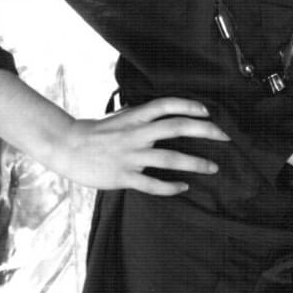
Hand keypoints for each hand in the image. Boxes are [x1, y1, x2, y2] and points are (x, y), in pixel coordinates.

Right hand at [56, 97, 230, 193]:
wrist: (66, 146)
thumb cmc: (95, 132)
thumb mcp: (120, 117)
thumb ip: (141, 116)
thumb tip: (165, 114)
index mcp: (134, 117)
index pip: (166, 105)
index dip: (189, 105)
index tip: (208, 110)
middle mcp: (136, 134)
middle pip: (176, 127)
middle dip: (205, 130)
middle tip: (225, 136)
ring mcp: (130, 156)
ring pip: (169, 158)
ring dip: (195, 162)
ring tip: (213, 166)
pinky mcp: (123, 176)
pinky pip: (151, 183)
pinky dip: (170, 186)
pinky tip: (183, 187)